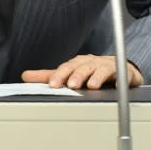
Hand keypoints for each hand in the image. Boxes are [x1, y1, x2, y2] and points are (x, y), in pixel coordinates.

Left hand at [21, 55, 143, 89]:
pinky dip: (121, 80)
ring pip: (102, 69)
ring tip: (92, 86)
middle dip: (77, 75)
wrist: (120, 68)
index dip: (60, 75)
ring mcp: (108, 67)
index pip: (67, 67)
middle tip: (71, 85)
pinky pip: (124, 75)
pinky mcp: (125, 73)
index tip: (53, 84)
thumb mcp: (69, 74)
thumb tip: (25, 76)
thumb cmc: (92, 71)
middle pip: (83, 67)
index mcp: (78, 64)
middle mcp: (92, 63)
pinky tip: (118, 86)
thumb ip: (49, 76)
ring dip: (96, 77)